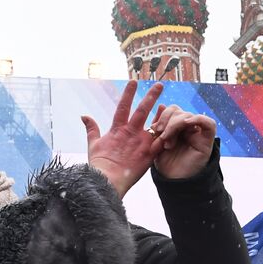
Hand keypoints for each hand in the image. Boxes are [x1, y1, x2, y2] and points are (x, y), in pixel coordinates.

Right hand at [83, 81, 163, 196]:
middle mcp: (130, 133)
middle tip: (160, 85)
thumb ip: (91, 129)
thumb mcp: (93, 144)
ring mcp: (141, 143)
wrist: (106, 182)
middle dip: (151, 97)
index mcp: (117, 130)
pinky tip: (178, 128)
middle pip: (142, 110)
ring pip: (155, 124)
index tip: (133, 81)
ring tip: (172, 105)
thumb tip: (84, 116)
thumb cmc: (98, 165)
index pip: (123, 107)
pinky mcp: (149, 155)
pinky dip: (169, 136)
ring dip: (163, 114)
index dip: (128, 94)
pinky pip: (161, 143)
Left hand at [147, 103, 217, 180]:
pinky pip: (209, 123)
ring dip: (176, 124)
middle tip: (161, 135)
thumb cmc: (165, 163)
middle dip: (168, 121)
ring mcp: (198, 134)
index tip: (154, 129)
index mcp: (176, 127)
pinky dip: (198, 119)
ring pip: (189, 116)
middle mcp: (188, 128)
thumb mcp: (157, 142)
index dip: (162, 116)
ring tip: (168, 141)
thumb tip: (161, 104)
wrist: (173, 182)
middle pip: (180, 111)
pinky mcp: (207, 141)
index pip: (172, 110)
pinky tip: (187, 124)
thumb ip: (160, 125)